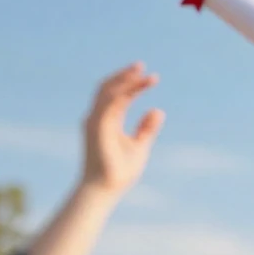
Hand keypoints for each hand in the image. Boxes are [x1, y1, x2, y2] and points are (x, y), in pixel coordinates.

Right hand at [79, 62, 165, 194]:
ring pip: (108, 92)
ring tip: (142, 72)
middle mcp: (98, 118)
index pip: (118, 95)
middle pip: (108, 88)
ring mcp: (95, 122)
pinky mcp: (96, 127)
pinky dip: (120, 92)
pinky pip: (107, 104)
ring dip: (124, 80)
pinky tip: (135, 85)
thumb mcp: (139, 145)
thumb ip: (146, 128)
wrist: (106, 189)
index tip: (151, 77)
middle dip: (124, 76)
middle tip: (142, 65)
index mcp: (107, 121)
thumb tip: (158, 110)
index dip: (132, 84)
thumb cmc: (119, 171)